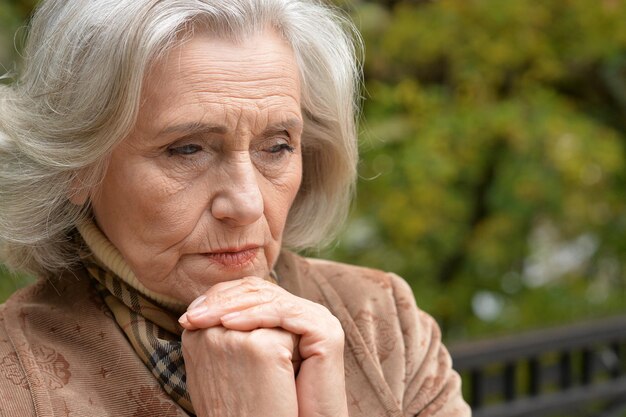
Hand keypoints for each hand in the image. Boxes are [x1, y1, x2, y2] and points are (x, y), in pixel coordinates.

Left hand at [179, 277, 348, 416]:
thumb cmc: (266, 403)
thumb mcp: (242, 360)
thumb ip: (228, 332)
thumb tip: (189, 313)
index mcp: (287, 314)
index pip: (250, 291)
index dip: (219, 298)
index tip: (188, 315)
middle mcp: (304, 312)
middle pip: (259, 291)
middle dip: (220, 300)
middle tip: (191, 315)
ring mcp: (318, 318)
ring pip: (269, 298)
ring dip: (230, 305)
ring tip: (202, 318)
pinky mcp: (325, 329)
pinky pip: (284, 313)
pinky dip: (254, 315)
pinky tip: (228, 323)